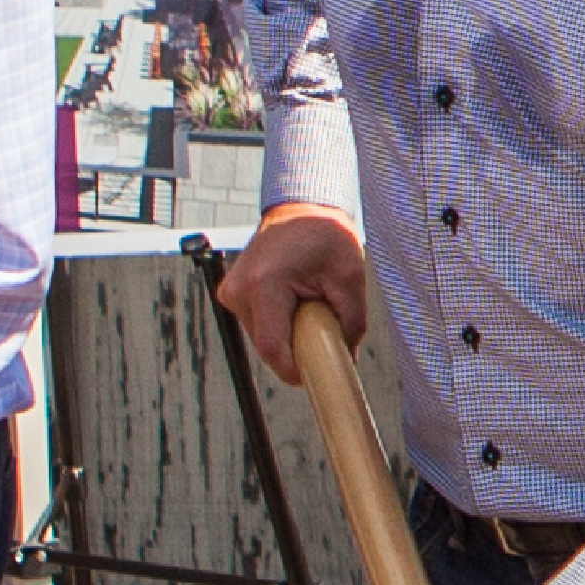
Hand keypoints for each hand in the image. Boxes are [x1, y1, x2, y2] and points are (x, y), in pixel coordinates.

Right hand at [217, 204, 373, 382]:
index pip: (272, 348)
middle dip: (297, 349)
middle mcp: (240, 290)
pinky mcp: (233, 294)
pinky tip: (294, 304)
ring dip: (289, 336)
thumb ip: (352, 323)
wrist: (301, 208)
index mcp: (264, 284)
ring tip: (309, 308)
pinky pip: (259, 325)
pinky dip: (280, 324)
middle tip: (324, 331)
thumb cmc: (325, 235)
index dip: (294, 370)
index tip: (317, 375)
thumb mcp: (350, 278)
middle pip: (267, 347)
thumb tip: (347, 360)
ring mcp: (232, 292)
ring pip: (262, 339)